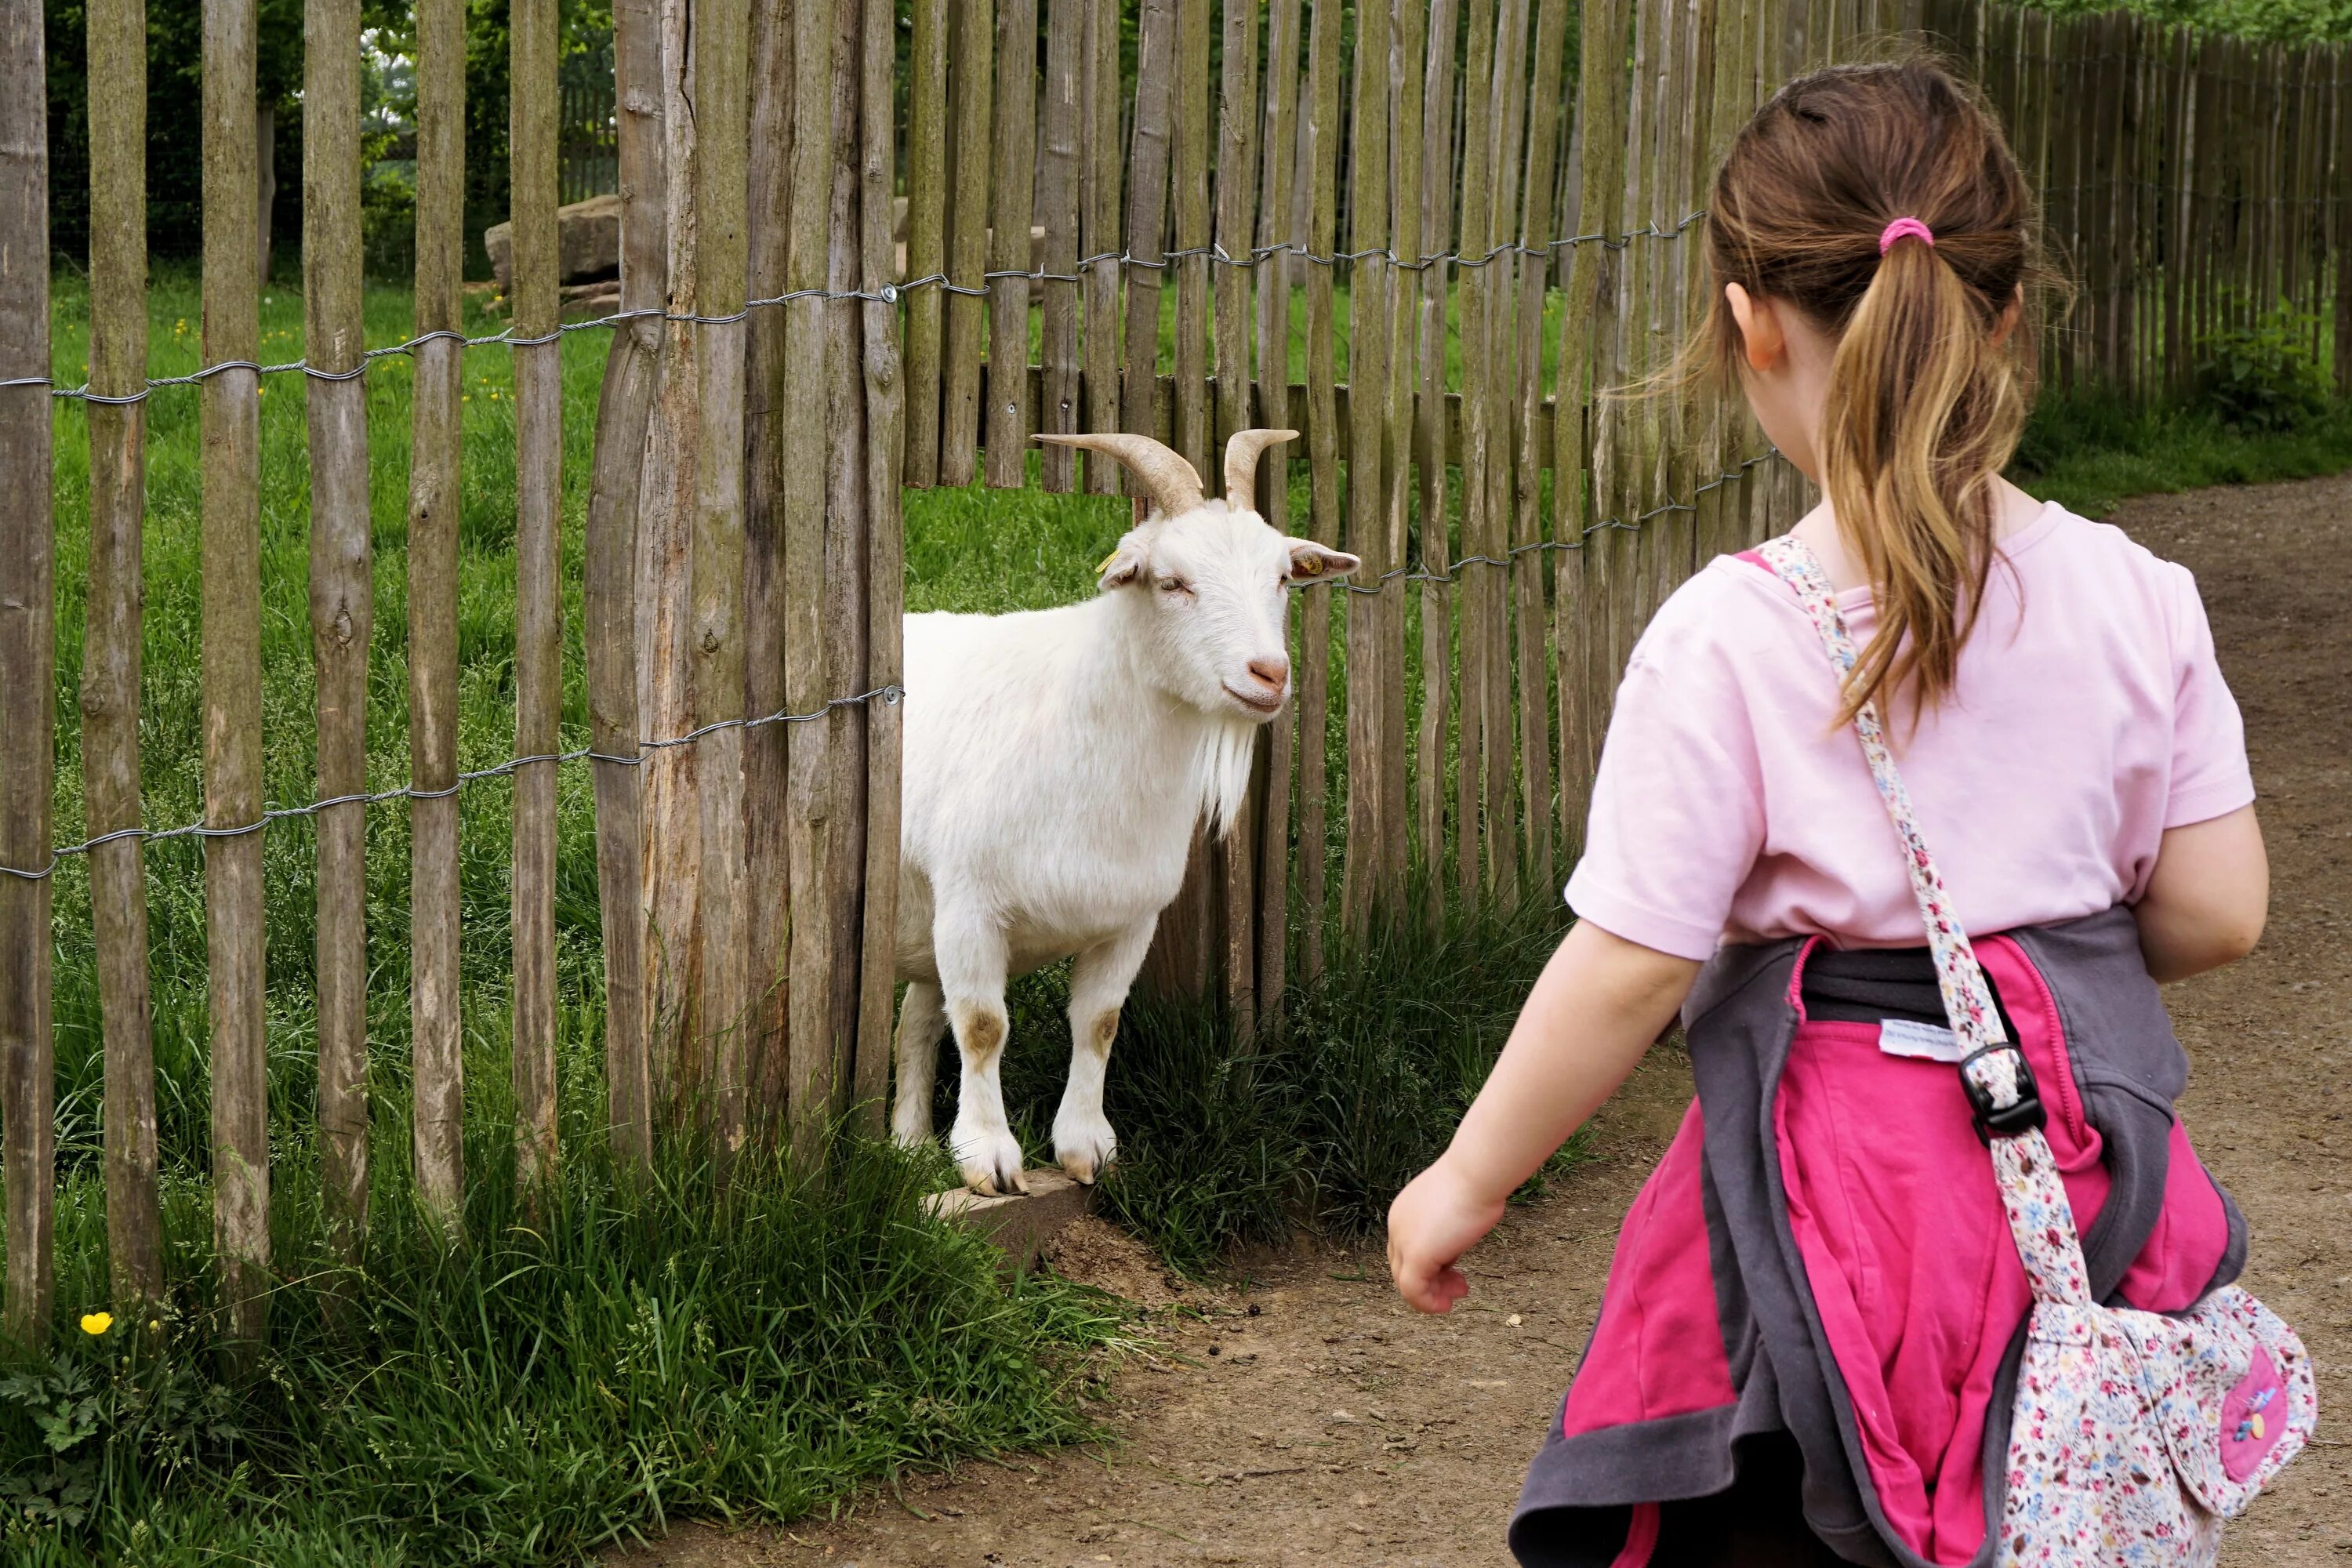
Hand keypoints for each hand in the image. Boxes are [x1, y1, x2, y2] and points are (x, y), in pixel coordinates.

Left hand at [1387, 1156, 1507, 1313]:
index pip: (1407, 1249)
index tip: (1455, 1271)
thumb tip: (1458, 1237)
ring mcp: (1404, 1241)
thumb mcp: (1456, 1207)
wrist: (1476, 1174)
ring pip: (1406, 1281)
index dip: (1429, 1265)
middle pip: (1403, 1266)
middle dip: (1431, 1281)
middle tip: (1458, 1287)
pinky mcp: (1416, 1255)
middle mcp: (1397, 1226)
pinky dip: (1427, 1303)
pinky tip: (1445, 1305)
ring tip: (1455, 1297)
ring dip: (1432, 1294)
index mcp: (1404, 1212)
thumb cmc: (1475, 1183)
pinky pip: (1413, 1290)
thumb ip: (1448, 1227)